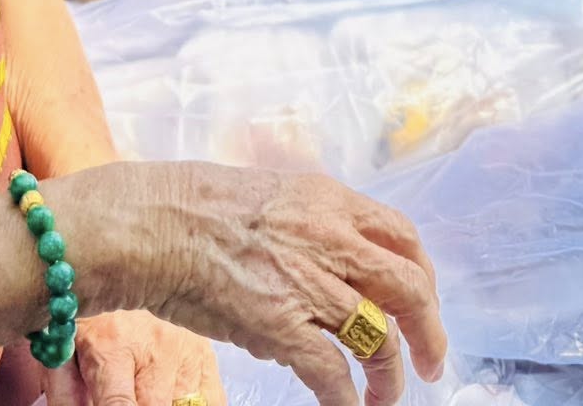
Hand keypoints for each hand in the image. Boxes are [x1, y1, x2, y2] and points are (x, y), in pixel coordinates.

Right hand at [71, 163, 445, 405]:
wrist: (151, 223)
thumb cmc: (196, 208)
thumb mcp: (273, 197)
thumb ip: (314, 228)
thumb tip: (337, 271)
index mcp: (329, 202)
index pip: (403, 236)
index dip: (423, 275)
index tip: (425, 302)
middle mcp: (329, 238)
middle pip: (409, 288)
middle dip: (430, 331)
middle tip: (432, 361)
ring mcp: (307, 282)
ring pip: (379, 336)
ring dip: (391, 375)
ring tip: (387, 396)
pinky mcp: (280, 324)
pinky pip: (332, 372)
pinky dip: (347, 398)